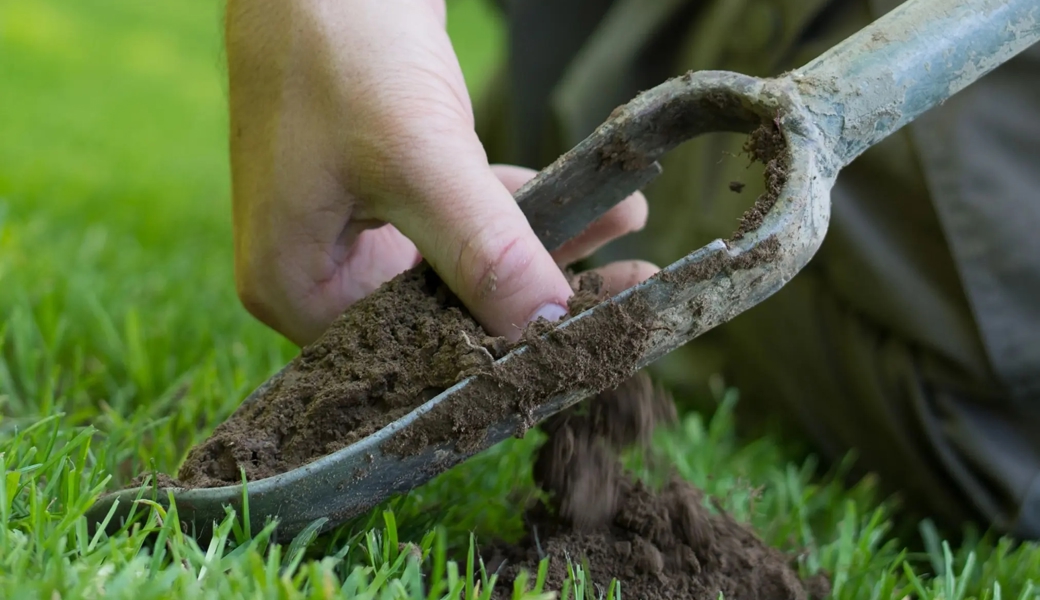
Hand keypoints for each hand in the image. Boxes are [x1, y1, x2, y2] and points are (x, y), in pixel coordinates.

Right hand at [226, 0, 657, 345]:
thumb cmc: (339, 47)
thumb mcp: (415, 158)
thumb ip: (482, 249)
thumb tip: (546, 328)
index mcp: (296, 287)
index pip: (406, 355)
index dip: (494, 356)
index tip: (580, 344)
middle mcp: (322, 268)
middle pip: (442, 312)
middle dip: (534, 300)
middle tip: (623, 298)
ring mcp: (357, 224)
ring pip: (465, 261)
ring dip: (546, 246)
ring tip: (629, 232)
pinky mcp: (391, 183)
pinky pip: (466, 213)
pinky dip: (524, 205)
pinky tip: (597, 199)